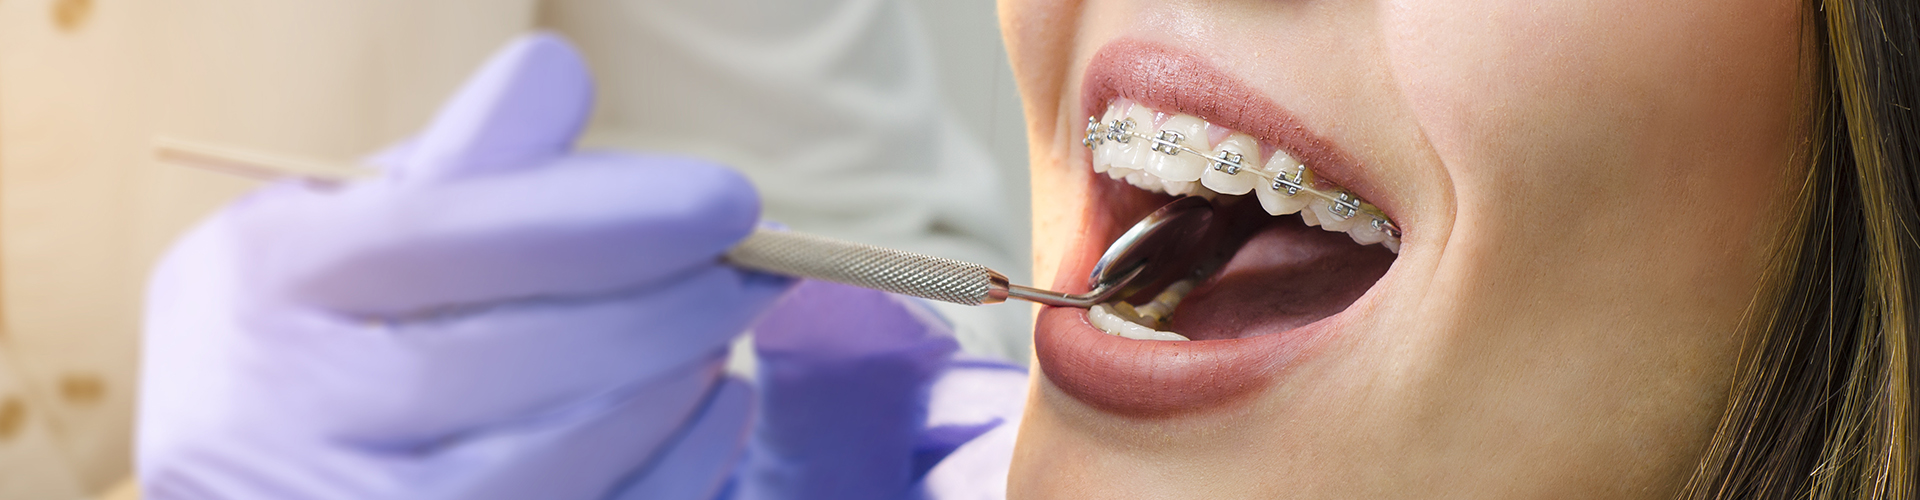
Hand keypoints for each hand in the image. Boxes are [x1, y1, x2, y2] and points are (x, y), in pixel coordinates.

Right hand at [138, 33, 789, 499]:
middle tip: (757, 270)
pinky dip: (682, 459)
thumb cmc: (322, 334)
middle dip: (672, 304)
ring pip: (567, 448)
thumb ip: (456, 164)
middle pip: (520, 351)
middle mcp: (273, 411)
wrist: (250, 484)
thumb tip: (556, 75)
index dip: (610, 215)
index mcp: (261, 281)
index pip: (449, 232)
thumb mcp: (349, 234)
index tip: (732, 202)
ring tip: (719, 329)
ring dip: (677, 379)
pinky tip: (713, 403)